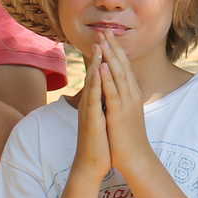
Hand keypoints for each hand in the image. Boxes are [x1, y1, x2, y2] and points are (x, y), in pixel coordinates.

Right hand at [72, 46, 111, 179]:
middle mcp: (90, 103)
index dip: (103, 58)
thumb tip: (106, 93)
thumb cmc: (99, 142)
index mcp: (95, 102)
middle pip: (94, 74)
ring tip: (99, 45)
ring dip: (95, 64)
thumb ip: (102, 105)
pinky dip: (96, 83)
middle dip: (99, 54)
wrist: (91, 164)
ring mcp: (89, 110)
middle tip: (102, 34)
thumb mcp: (102, 119)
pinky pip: (93, 98)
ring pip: (92, 83)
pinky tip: (98, 72)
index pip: (99, 76)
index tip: (108, 40)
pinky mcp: (91, 119)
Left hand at [96, 34, 156, 178]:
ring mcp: (126, 104)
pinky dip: (107, 78)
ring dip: (109, 57)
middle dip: (113, 47)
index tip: (109, 36)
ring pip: (118, 75)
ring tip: (101, 41)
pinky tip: (101, 66)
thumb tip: (119, 90)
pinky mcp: (119, 113)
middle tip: (104, 30)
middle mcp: (132, 95)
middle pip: (122, 66)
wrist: (136, 158)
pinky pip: (112, 92)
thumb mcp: (127, 114)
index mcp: (133, 94)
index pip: (124, 67)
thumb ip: (124, 100)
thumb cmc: (129, 138)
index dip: (117, 51)